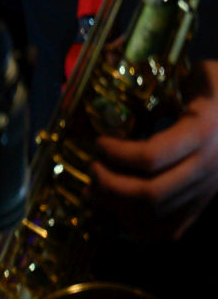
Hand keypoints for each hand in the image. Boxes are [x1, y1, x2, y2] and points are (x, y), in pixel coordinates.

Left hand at [93, 59, 217, 237]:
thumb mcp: (201, 75)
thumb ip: (167, 78)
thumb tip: (120, 67)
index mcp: (203, 133)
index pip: (150, 157)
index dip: (116, 154)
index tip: (99, 142)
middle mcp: (207, 167)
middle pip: (150, 195)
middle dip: (110, 185)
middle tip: (93, 169)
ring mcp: (207, 190)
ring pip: (157, 218)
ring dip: (117, 208)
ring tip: (94, 190)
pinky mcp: (204, 202)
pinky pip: (170, 231)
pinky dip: (138, 227)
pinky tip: (118, 210)